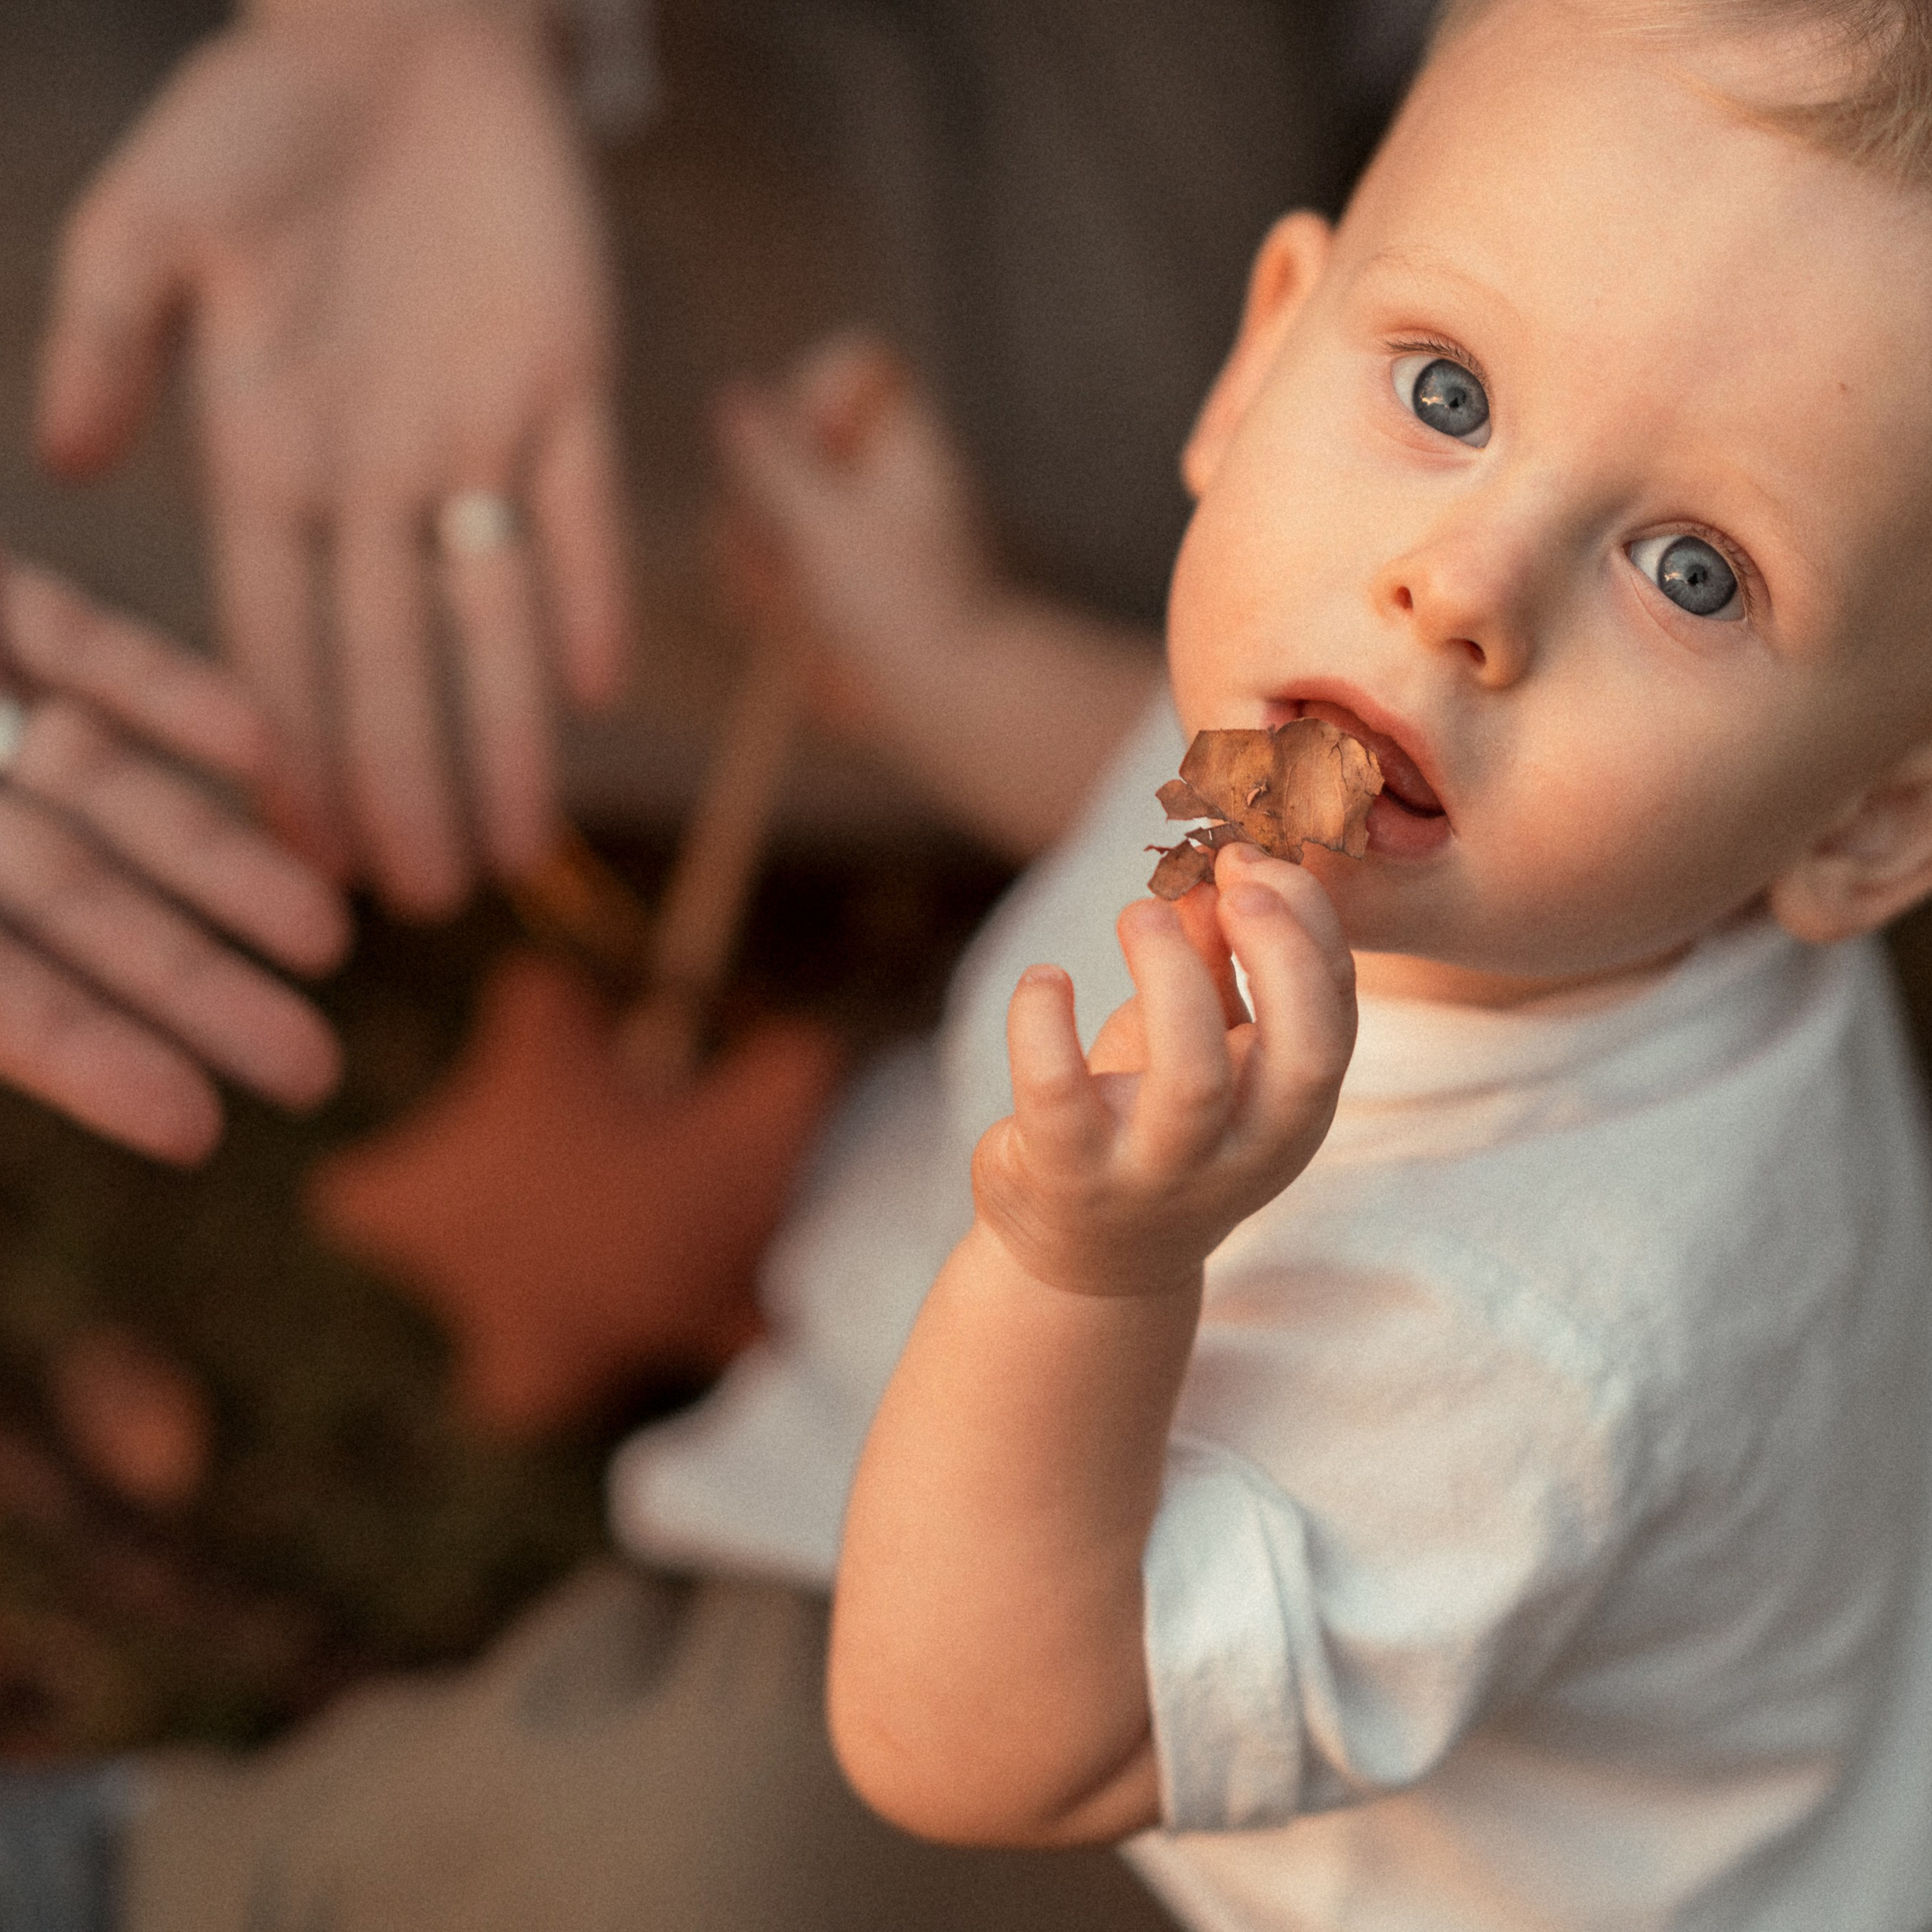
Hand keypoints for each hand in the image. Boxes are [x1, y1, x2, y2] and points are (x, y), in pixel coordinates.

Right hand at [0, 558, 347, 1163]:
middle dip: (197, 990)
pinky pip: (74, 646)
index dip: (91, 1061)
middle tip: (317, 1076)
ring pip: (107, 795)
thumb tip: (3, 1032)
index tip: (203, 1131)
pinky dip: (156, 685)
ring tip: (330, 938)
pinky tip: (260, 742)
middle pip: (82, 915)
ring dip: (216, 859)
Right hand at [37, 10, 629, 915]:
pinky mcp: (570, 389)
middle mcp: (378, 476)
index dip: (295, 747)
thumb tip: (57, 462)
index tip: (305, 852)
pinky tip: (594, 688)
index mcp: (270, 455)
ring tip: (522, 848)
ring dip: (510, 733)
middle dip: (410, 782)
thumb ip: (106, 342)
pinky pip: (583, 512)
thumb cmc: (261, 122)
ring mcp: (477, 439)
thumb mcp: (150, 224)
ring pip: (495, 619)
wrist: (402, 37)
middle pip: (395, 662)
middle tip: (429, 900)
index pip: (279, 636)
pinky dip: (590, 591)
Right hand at [711, 332, 993, 740]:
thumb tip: (737, 397)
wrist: (945, 703)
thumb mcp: (825, 521)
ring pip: (767, 518)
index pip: (851, 368)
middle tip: (780, 544)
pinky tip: (782, 633)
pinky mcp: (835, 595)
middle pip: (786, 448)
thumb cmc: (899, 605)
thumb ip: (775, 458)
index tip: (804, 446)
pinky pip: (775, 577)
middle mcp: (878, 484)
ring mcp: (855, 541)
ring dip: (757, 560)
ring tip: (788, 605)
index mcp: (901, 446)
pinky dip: (768, 602)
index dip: (811, 395)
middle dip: (763, 500)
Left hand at [973, 844, 1356, 1298]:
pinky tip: (1045, 979)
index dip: (1309, 928)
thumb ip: (1218, 966)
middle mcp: (1242, 1154)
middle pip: (1305, 1057)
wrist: (1086, 1261)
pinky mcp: (1069, 1176)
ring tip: (1141, 912)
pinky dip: (1045, 1023)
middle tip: (1231, 881)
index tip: (1253, 861)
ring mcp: (1157, 1172)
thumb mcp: (1205, 1050)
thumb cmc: (1156, 1125)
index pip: (1337, 1016)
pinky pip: (1058, 1094)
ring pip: (1192, 1079)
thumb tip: (1218, 874)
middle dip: (1282, 955)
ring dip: (1171, 975)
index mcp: (1291, 1115)